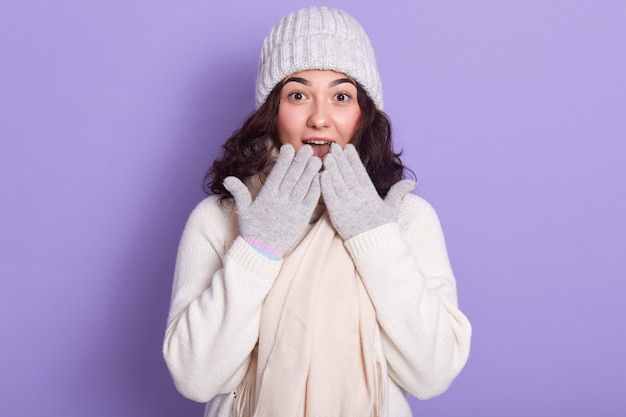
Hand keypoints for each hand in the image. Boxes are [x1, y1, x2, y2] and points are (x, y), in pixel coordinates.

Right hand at [224, 144, 320, 258]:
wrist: (261, 252)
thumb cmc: (252, 230)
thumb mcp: (244, 210)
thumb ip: (239, 192)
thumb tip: (228, 178)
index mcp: (266, 197)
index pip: (276, 174)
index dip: (283, 160)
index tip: (289, 148)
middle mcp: (280, 201)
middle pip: (292, 178)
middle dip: (300, 162)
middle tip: (308, 149)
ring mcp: (292, 210)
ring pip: (303, 187)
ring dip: (310, 173)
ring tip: (317, 160)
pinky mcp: (302, 218)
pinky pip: (310, 200)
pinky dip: (316, 189)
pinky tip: (321, 178)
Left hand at [320, 143, 414, 239]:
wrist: (374, 246)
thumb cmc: (383, 227)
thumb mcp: (392, 208)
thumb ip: (398, 192)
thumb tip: (412, 182)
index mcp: (370, 193)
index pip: (360, 172)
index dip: (354, 159)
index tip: (348, 147)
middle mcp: (358, 197)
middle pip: (347, 174)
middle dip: (341, 159)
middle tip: (334, 147)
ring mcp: (347, 205)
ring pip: (337, 183)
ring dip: (332, 168)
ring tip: (327, 156)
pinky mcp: (337, 214)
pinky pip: (330, 197)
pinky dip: (325, 185)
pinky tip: (322, 174)